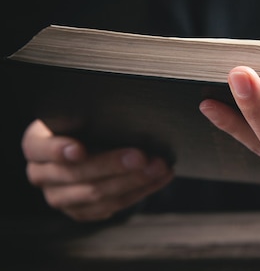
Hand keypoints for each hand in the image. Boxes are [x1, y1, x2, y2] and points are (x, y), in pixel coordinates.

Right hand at [22, 120, 173, 221]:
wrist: (87, 144)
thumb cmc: (85, 124)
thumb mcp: (81, 114)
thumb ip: (90, 115)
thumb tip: (117, 111)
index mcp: (36, 144)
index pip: (41, 148)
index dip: (59, 150)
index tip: (79, 150)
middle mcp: (41, 174)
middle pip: (76, 174)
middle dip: (112, 165)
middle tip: (141, 157)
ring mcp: (60, 197)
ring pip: (97, 195)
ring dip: (133, 181)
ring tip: (159, 167)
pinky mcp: (81, 211)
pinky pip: (112, 205)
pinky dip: (140, 191)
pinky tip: (159, 178)